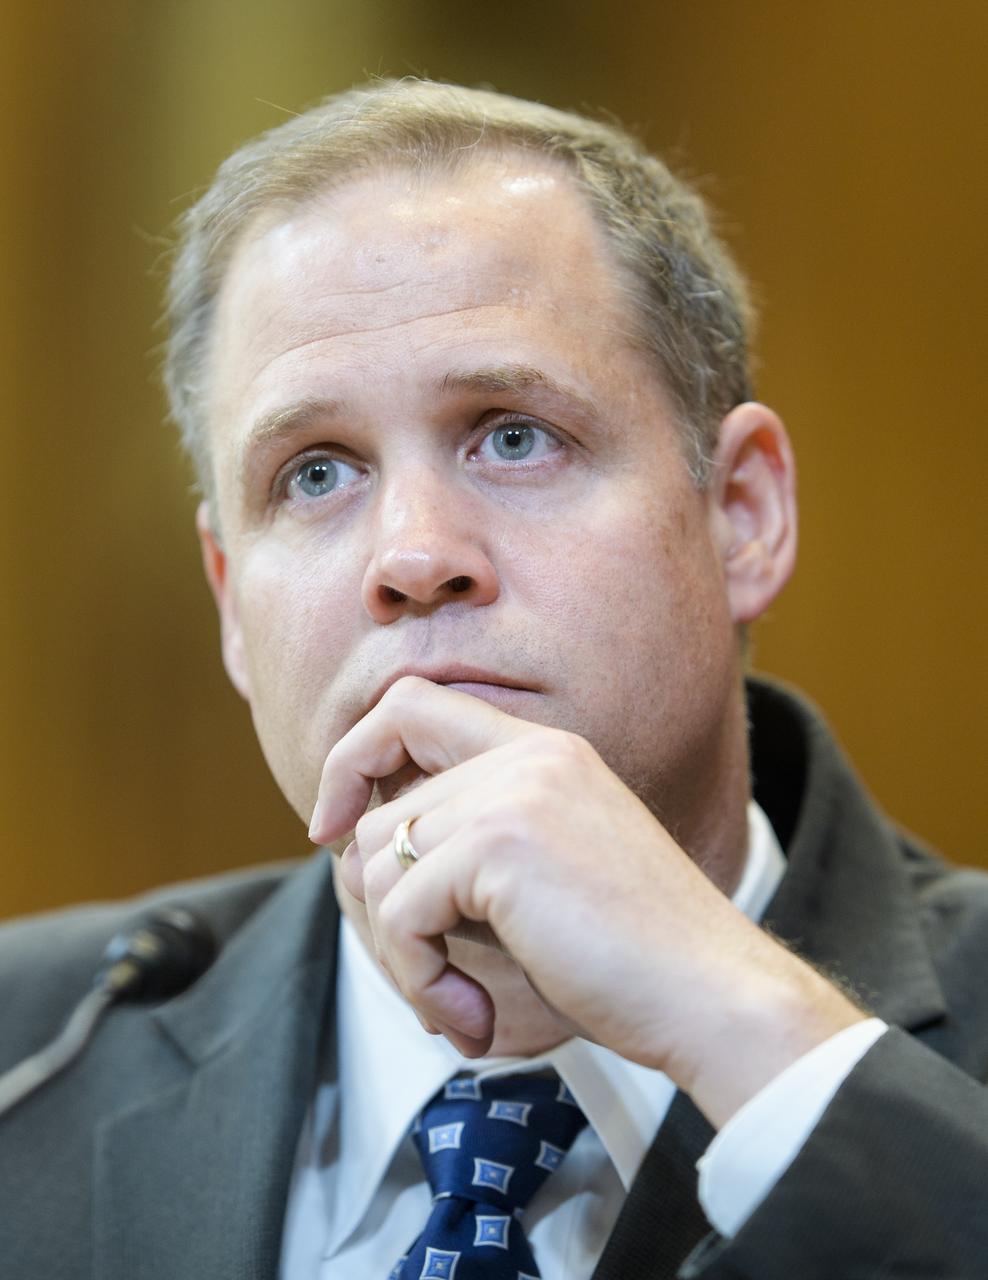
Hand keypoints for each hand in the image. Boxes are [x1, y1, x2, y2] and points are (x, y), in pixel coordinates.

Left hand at [310, 676, 864, 1125]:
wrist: (711, 992)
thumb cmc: (632, 953)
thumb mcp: (545, 873)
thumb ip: (468, 841)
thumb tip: (352, 855)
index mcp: (543, 749)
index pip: (409, 704)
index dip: (354, 756)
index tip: (334, 829)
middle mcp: (526, 753)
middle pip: (375, 800)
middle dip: (367, 891)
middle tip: (415, 963)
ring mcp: (514, 792)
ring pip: (375, 862)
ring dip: (400, 952)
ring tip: (455, 1000)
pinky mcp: (499, 845)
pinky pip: (399, 912)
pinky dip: (417, 976)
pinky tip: (470, 1015)